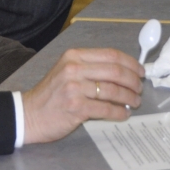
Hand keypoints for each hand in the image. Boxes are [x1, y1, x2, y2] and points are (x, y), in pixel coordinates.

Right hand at [20, 47, 144, 143]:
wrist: (29, 114)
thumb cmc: (51, 94)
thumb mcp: (67, 71)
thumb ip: (91, 68)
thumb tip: (123, 72)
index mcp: (74, 56)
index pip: (111, 55)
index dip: (130, 63)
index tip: (140, 71)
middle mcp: (74, 69)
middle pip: (115, 71)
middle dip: (133, 81)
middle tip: (139, 88)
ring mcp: (74, 88)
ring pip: (112, 90)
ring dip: (129, 97)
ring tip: (135, 102)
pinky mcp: (75, 107)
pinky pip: (105, 109)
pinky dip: (119, 112)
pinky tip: (124, 114)